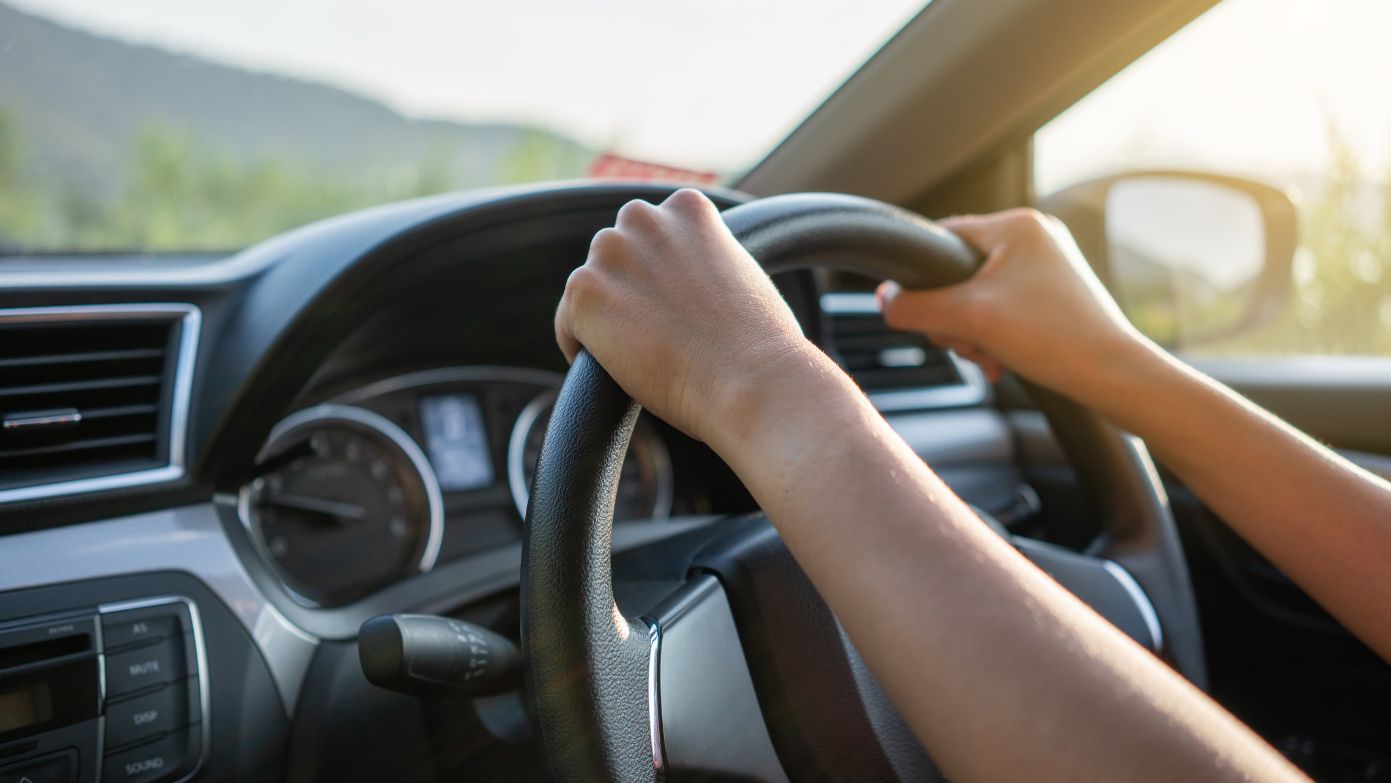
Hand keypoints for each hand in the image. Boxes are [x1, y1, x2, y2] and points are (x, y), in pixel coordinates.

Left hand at [555, 189, 820, 443]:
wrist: (751, 380)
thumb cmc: (759, 345)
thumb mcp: (740, 275)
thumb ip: (703, 260)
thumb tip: (680, 284)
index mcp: (687, 207)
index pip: (650, 234)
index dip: (658, 276)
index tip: (673, 308)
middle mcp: (644, 218)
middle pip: (615, 254)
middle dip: (628, 289)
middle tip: (656, 335)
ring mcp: (610, 252)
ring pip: (591, 288)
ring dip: (607, 318)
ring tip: (642, 354)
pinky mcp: (584, 292)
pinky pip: (568, 324)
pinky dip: (584, 349)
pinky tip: (619, 369)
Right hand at [876, 208, 1148, 398]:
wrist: (1115, 376)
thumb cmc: (1053, 339)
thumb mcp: (969, 320)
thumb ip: (916, 306)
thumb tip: (884, 300)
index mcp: (1017, 225)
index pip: (941, 238)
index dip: (923, 279)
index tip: (923, 313)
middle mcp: (1035, 237)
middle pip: (958, 272)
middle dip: (952, 316)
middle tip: (965, 343)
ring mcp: (1048, 266)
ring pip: (979, 296)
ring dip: (972, 331)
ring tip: (988, 356)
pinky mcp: (1056, 295)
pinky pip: (1003, 309)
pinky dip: (994, 336)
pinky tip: (1000, 362)